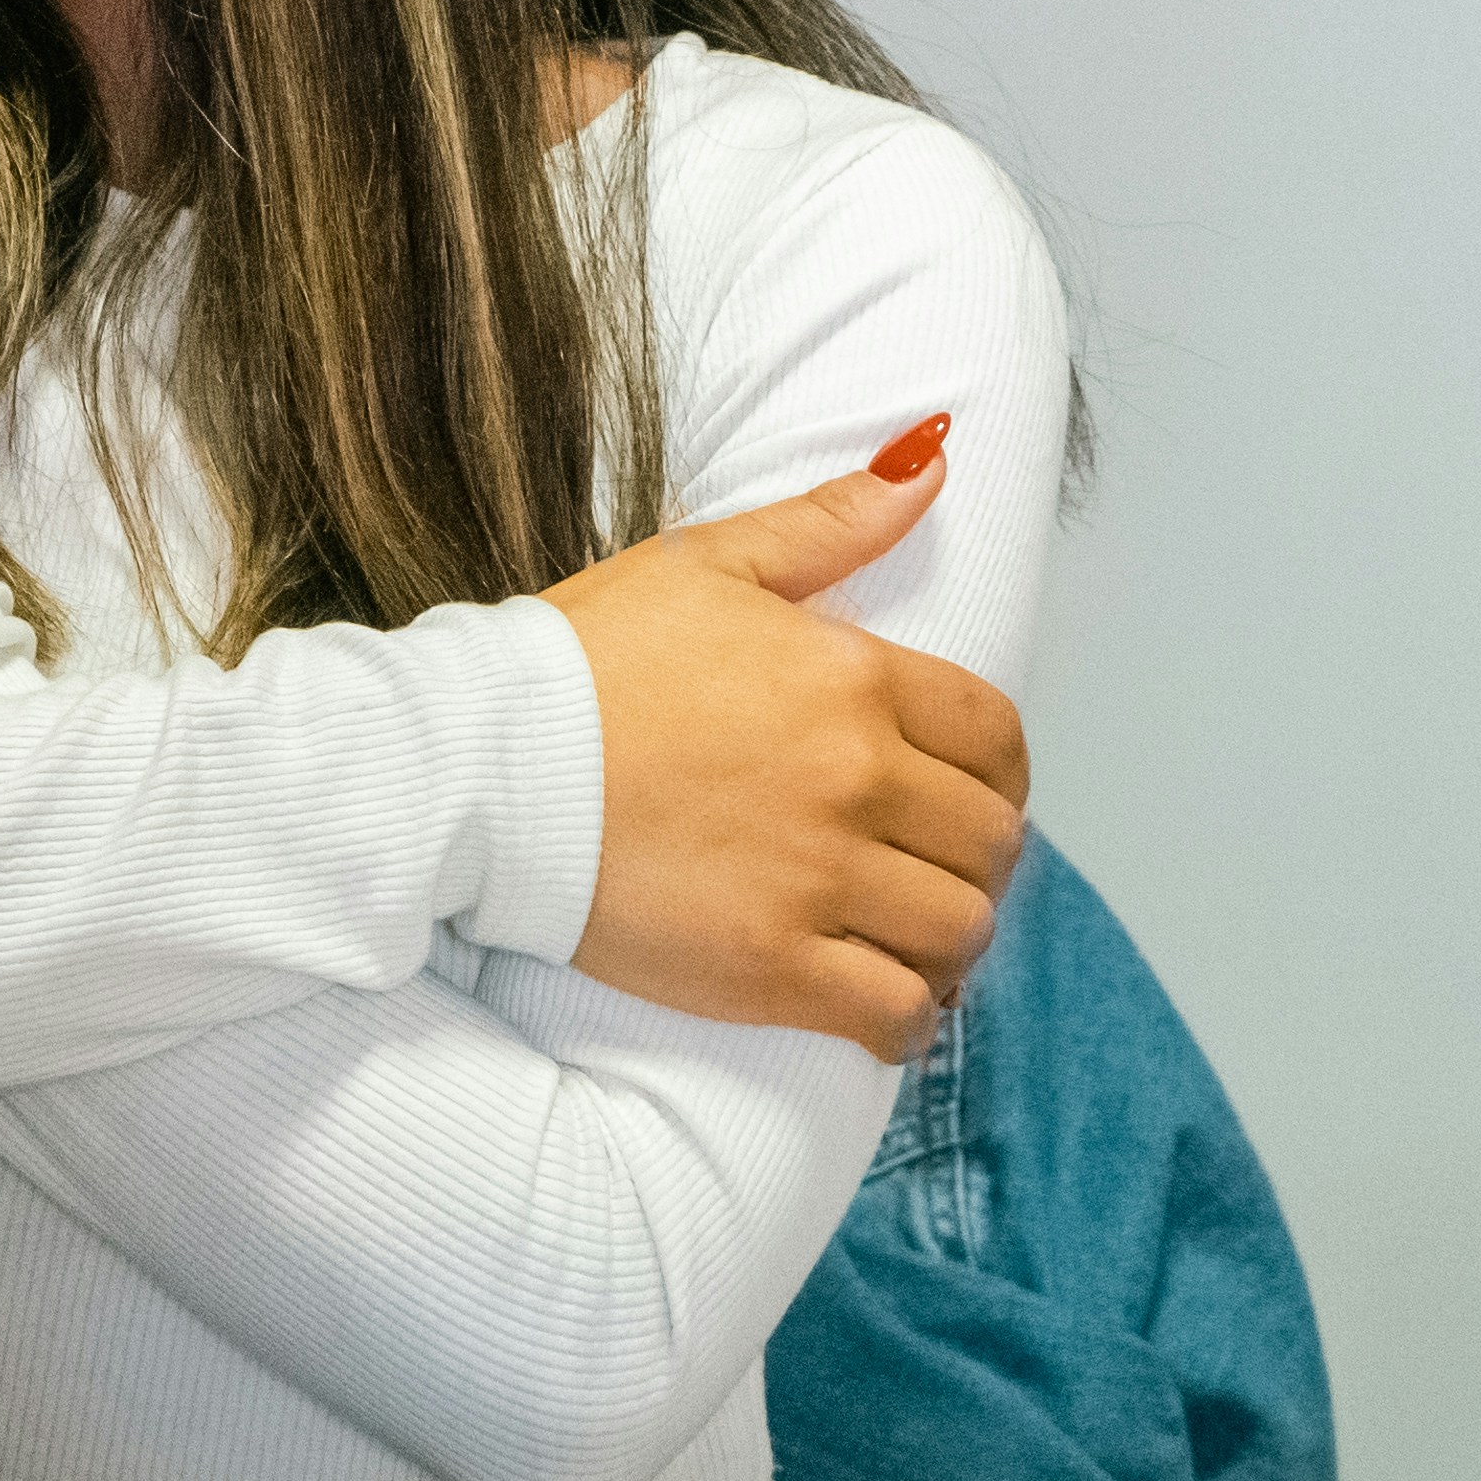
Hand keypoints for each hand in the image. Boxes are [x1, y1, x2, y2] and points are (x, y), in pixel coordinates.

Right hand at [545, 419, 1029, 1062]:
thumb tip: (931, 460)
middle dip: (975, 856)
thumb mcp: (707, 563)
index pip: (996, 737)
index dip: (1000, 773)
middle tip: (932, 865)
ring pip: (958, 930)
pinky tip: (887, 1008)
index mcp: (851, 680)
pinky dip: (907, 1020)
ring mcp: (816, 880)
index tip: (973, 792)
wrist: (480, 764)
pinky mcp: (769, 968)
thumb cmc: (582, 659)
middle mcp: (854, 782)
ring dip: (950, 940)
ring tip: (911, 938)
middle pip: (990, 839)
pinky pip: (893, 1014)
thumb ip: (832, 521)